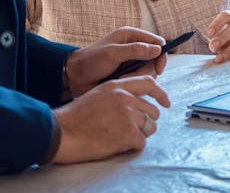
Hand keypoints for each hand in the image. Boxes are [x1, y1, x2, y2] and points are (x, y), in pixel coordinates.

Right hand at [52, 75, 170, 163]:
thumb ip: (118, 94)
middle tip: (131, 129)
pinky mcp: (128, 133)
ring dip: (140, 134)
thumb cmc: (75, 116)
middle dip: (146, 122)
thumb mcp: (98, 94)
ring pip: (150, 127)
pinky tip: (117, 144)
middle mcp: (126, 98)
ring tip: (121, 136)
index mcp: (118, 86)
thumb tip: (136, 103)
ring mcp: (128, 115)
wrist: (63, 132)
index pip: (149, 83)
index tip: (166, 102)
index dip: (161, 94)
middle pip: (152, 110)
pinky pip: (141, 142)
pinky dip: (132, 146)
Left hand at [66, 27, 165, 96]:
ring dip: (136, 78)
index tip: (158, 68)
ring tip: (119, 79)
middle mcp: (133, 48)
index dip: (161, 55)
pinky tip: (119, 84)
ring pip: (147, 73)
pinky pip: (138, 81)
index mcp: (131, 36)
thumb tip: (158, 49)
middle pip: (154, 60)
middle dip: (145, 71)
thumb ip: (135, 50)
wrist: (74, 77)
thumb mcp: (112, 53)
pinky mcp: (126, 75)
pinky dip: (131, 84)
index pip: (156, 42)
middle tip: (128, 76)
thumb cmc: (90, 61)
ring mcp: (130, 63)